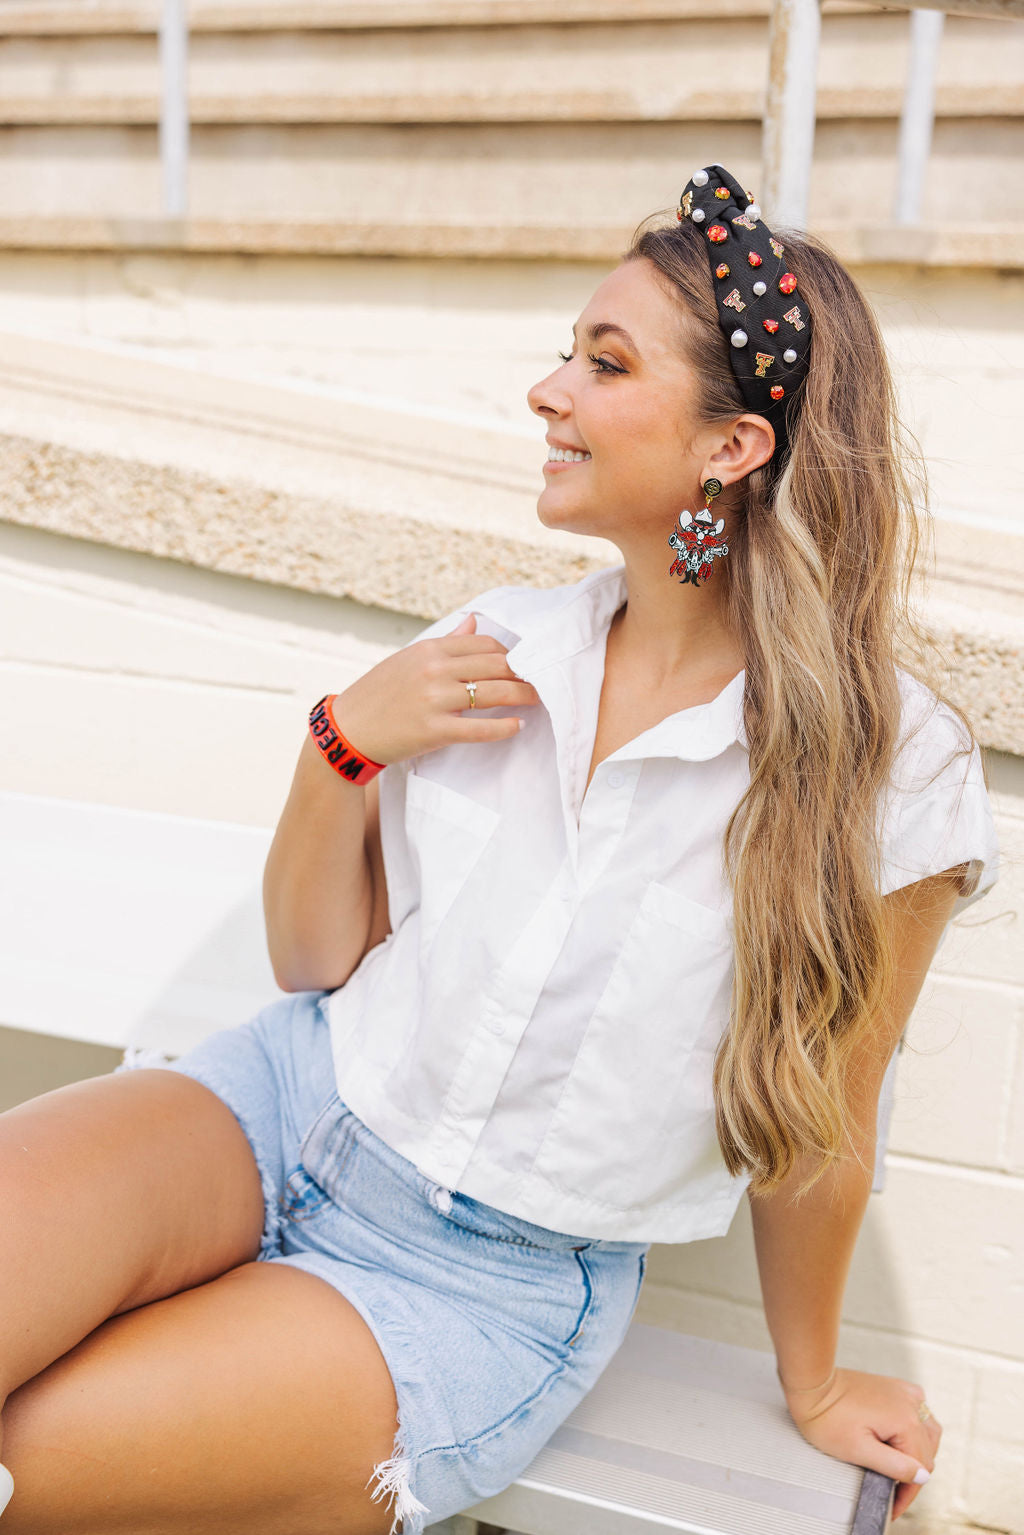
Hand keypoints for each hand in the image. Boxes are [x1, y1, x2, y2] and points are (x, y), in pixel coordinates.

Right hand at [329, 613, 540, 765]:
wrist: (348, 730)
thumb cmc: (379, 694)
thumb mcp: (408, 659)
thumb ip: (445, 642)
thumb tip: (474, 622)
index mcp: (429, 649)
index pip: (485, 645)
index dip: (511, 655)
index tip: (524, 664)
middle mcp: (433, 670)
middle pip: (496, 665)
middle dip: (524, 673)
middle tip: (541, 681)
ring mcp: (434, 700)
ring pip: (493, 693)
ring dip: (522, 696)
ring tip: (537, 700)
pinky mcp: (433, 730)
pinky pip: (479, 729)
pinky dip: (503, 727)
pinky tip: (517, 726)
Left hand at [783, 1367, 940, 1519]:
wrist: (812, 1384)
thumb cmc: (828, 1417)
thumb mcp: (859, 1450)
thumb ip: (894, 1466)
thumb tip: (923, 1476)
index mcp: (905, 1421)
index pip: (920, 1468)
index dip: (907, 1493)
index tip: (893, 1507)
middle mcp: (911, 1403)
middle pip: (925, 1450)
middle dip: (911, 1474)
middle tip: (892, 1492)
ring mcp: (903, 1392)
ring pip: (927, 1431)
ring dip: (918, 1452)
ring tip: (900, 1470)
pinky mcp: (894, 1387)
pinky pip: (918, 1411)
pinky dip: (916, 1428)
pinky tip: (904, 1437)